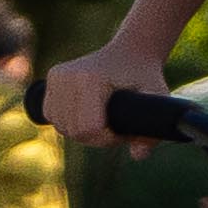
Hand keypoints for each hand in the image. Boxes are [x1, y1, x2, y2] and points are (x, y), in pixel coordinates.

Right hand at [40, 42, 165, 149]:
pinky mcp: (51, 77)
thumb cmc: (145, 76)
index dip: (108, 137)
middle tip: (116, 124)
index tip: (123, 129)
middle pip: (75, 131)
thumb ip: (152, 131)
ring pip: (62, 126)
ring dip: (82, 131)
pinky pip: (51, 115)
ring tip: (102, 118)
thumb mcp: (156, 100)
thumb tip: (138, 156)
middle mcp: (68, 75)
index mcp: (90, 79)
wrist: (130, 52)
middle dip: (96, 136)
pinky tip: (84, 113)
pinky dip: (67, 121)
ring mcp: (57, 76)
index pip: (89, 128)